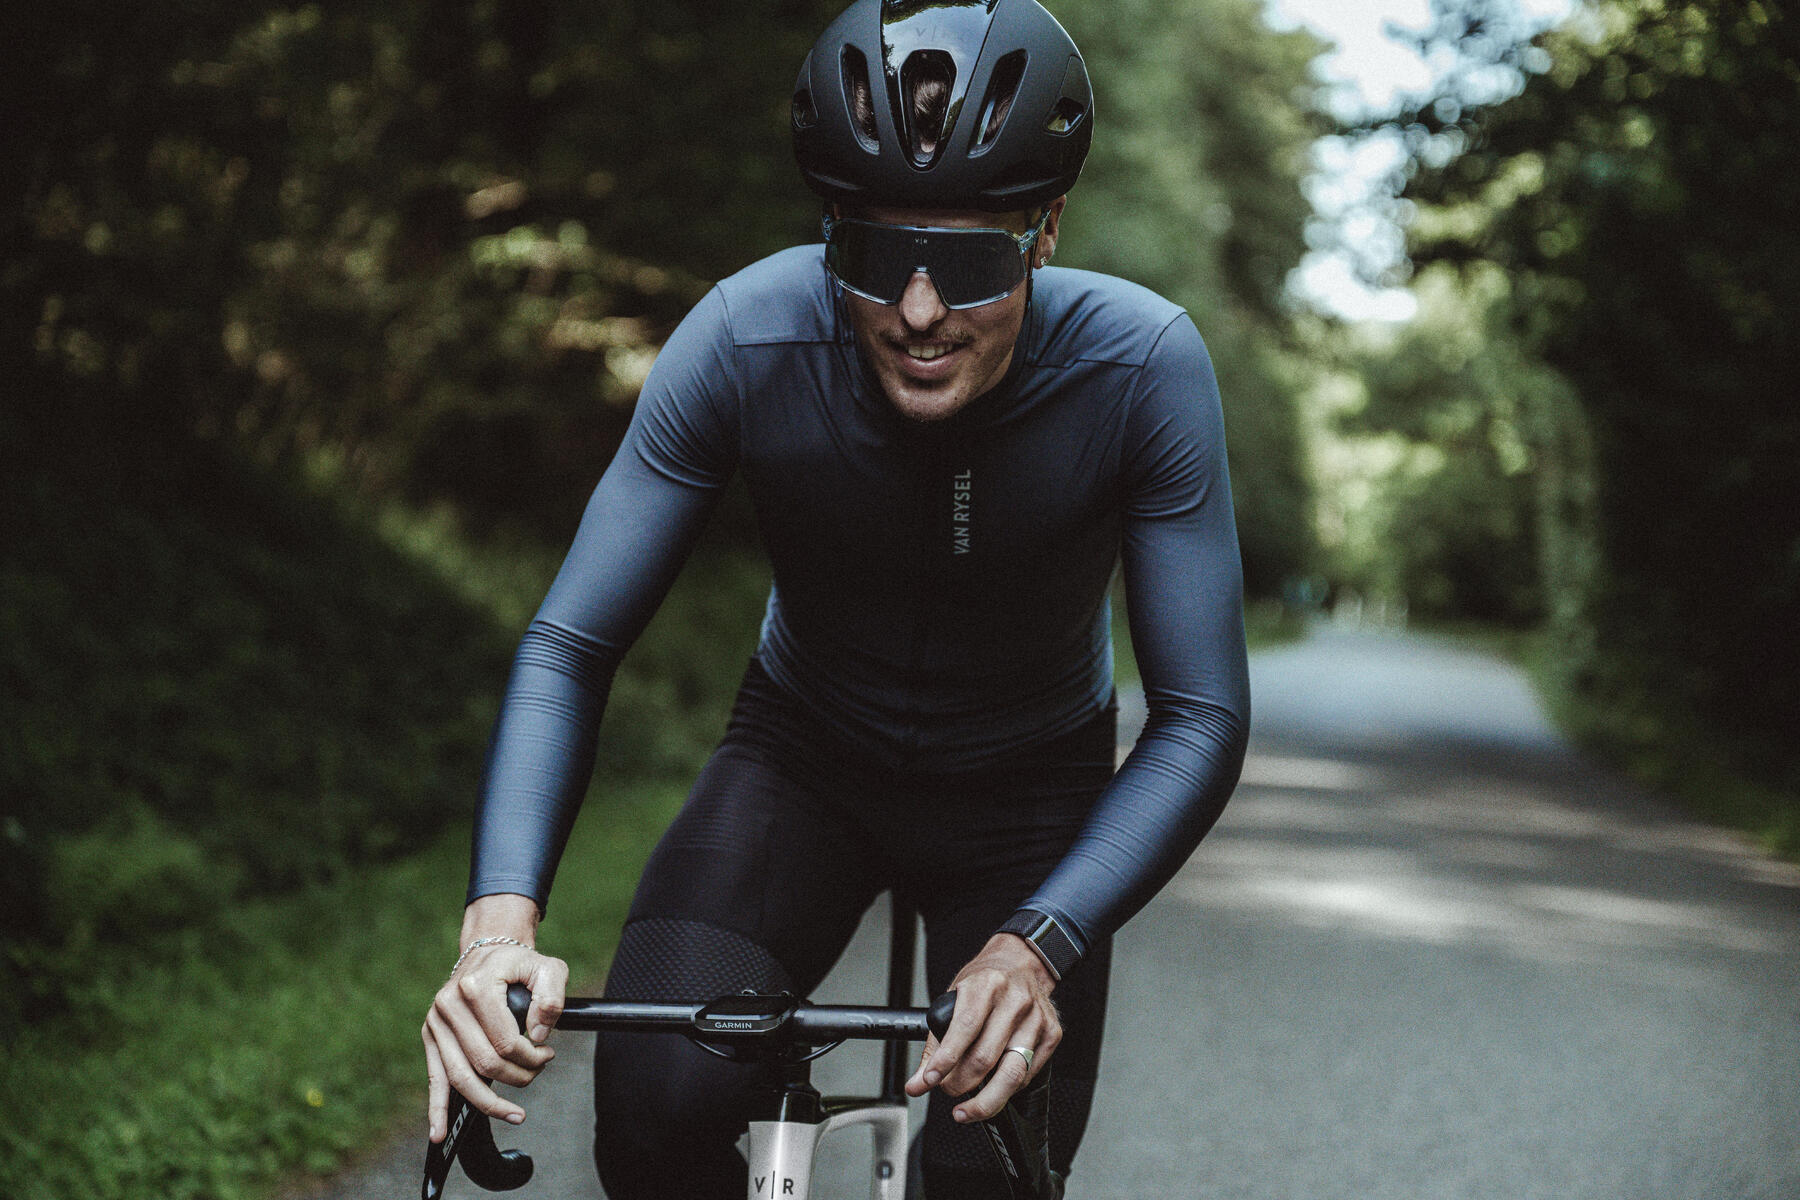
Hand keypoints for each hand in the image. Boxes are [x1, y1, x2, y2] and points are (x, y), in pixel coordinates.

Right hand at [423, 895, 568, 1141]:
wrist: (488, 951)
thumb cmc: (519, 963)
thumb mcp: (549, 968)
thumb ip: (551, 999)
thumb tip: (536, 1038)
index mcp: (477, 986)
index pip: (504, 1040)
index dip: (530, 1056)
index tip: (547, 1054)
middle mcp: (449, 1004)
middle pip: (484, 1062)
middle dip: (517, 1076)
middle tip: (537, 1071)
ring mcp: (436, 1022)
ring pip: (460, 1077)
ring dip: (488, 1102)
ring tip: (514, 1114)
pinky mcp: (430, 1037)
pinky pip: (435, 1078)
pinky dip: (437, 1108)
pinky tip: (440, 1134)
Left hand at [904, 933, 1059, 1122]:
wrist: (1020, 963)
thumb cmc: (985, 982)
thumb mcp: (953, 998)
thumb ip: (935, 1043)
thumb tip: (919, 1082)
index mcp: (986, 985)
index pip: (964, 1028)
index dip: (945, 1060)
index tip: (929, 1080)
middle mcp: (1015, 1000)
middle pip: (986, 1057)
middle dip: (959, 1084)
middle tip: (947, 1091)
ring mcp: (1037, 1018)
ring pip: (1011, 1074)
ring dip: (985, 1101)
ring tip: (966, 1110)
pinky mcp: (1052, 1034)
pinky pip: (1027, 1075)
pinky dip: (1007, 1090)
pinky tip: (993, 1089)